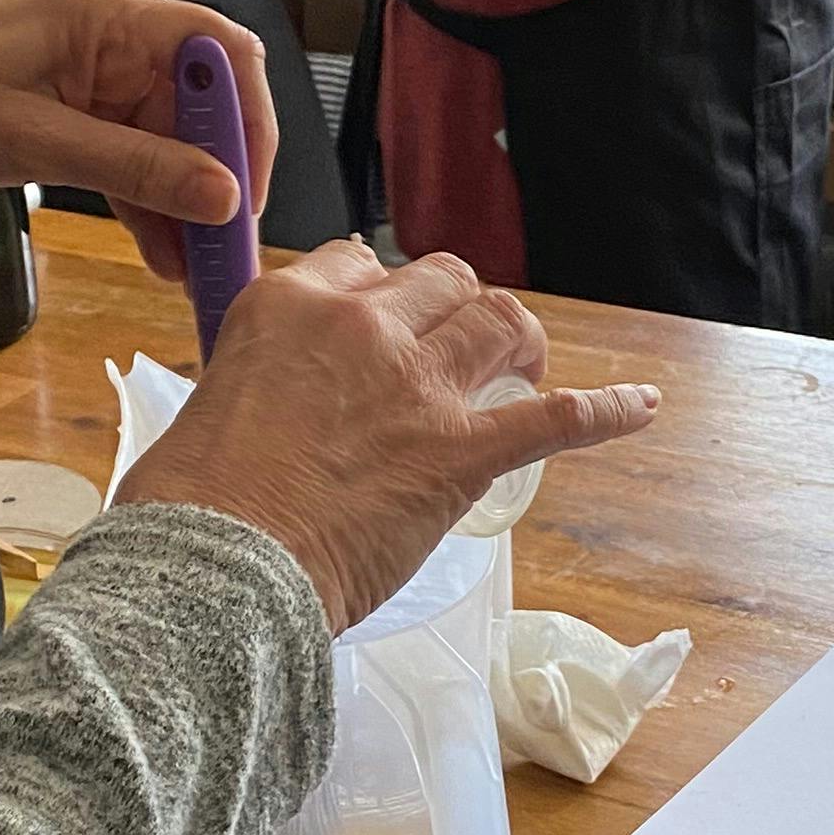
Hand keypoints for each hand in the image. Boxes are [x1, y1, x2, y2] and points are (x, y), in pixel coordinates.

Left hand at [0, 0, 277, 273]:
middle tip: (227, 250)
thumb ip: (133, 167)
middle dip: (219, 176)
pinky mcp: (70, 106)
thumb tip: (223, 195)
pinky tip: (161, 253)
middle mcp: (110, 30)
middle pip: (201, 101)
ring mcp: (91, 69)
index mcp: (107, 11)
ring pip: (171, 135)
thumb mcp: (29, 142)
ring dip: (185, 199)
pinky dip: (147, 199)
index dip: (247, 126)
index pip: (219, 53)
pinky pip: (131, 152)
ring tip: (196, 269)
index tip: (247, 198)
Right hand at [120, 242, 658, 631]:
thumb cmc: (194, 510)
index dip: (381, 295)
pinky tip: (639, 406)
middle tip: (461, 347)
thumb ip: (255, 382)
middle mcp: (360, 329)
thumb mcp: (206, 405)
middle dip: (456, 306)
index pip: (357, 263)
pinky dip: (605, 409)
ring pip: (498, 321)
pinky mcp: (460, 453)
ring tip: (527, 364)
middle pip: (440, 280)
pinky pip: (556, 418)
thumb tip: (268, 405)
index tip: (385, 323)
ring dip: (520, 339)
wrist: (217, 571)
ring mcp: (417, 387)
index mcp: (290, 306)